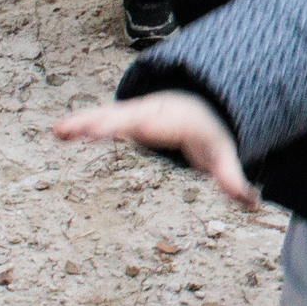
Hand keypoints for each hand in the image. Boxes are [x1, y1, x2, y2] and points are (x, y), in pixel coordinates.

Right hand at [54, 91, 256, 205]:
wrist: (196, 102)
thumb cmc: (207, 133)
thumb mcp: (222, 153)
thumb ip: (231, 177)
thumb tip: (250, 203)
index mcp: (177, 120)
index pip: (163, 123)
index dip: (151, 125)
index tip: (138, 127)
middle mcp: (152, 112)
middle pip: (129, 117)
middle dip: (110, 123)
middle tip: (90, 130)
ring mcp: (134, 112)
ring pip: (107, 115)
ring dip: (84, 122)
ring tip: (61, 130)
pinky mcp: (119, 117)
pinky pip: (98, 119)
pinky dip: (78, 124)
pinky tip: (56, 131)